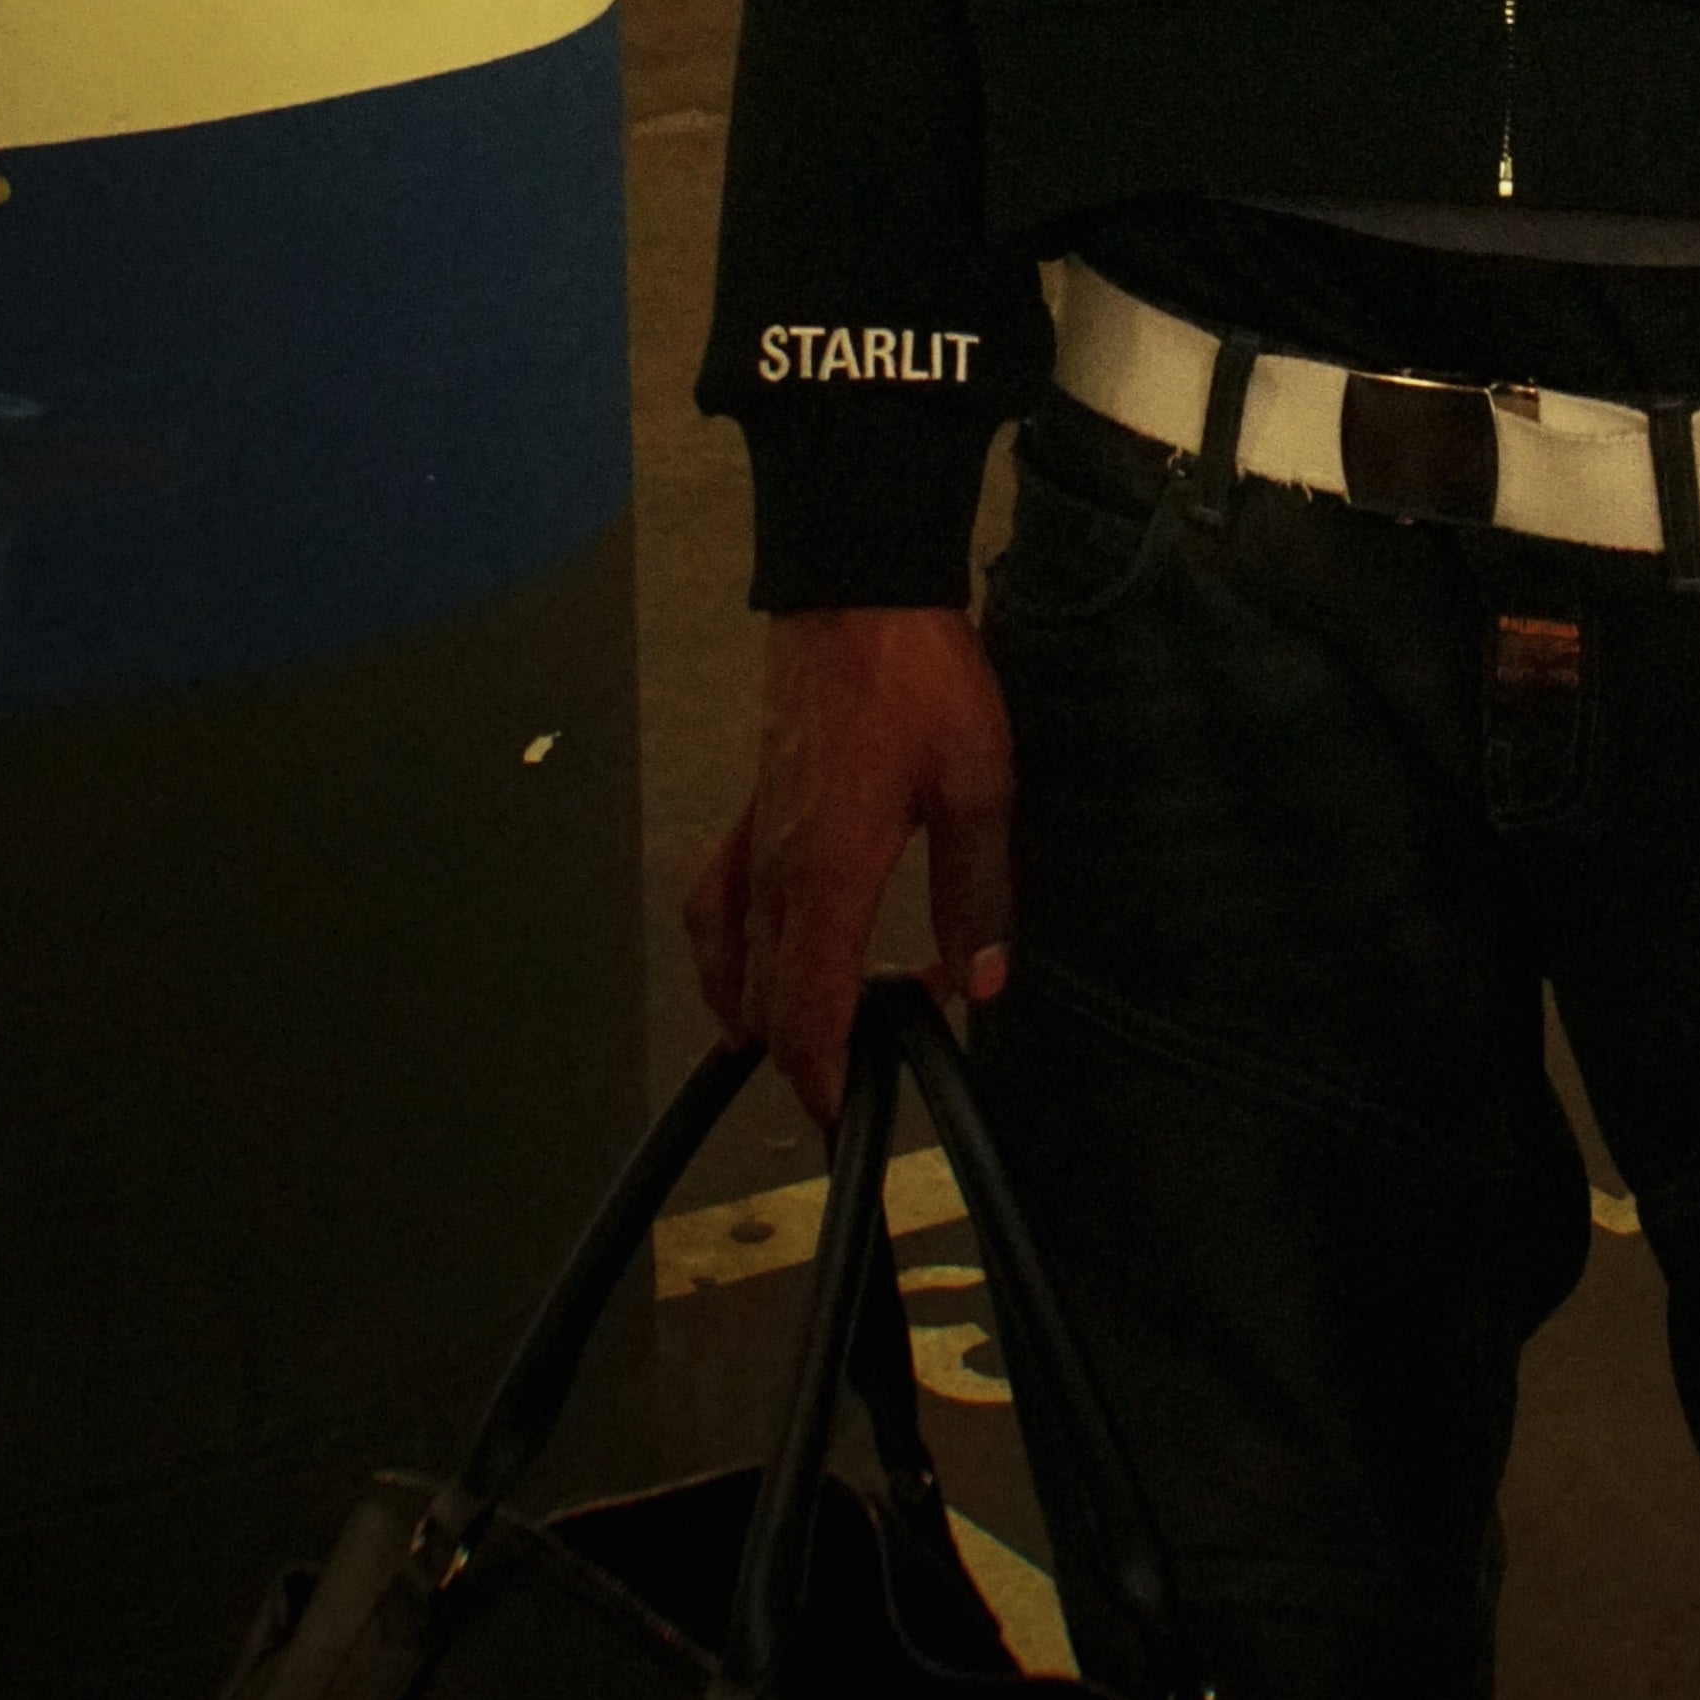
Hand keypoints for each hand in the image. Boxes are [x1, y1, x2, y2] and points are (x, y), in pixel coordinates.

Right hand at [685, 605, 1013, 1121]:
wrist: (856, 583)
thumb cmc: (918, 674)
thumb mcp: (977, 782)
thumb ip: (977, 891)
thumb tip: (981, 980)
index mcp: (829, 875)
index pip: (807, 1011)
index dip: (821, 1076)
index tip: (841, 1116)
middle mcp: (777, 870)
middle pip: (765, 999)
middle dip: (800, 1056)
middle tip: (846, 1086)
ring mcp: (756, 836)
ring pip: (731, 956)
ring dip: (758, 1010)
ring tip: (797, 1044)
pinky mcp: (754, 803)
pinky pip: (718, 899)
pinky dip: (724, 949)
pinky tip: (742, 958)